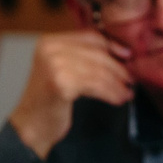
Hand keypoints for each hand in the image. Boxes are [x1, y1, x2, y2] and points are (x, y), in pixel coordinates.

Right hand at [7, 31, 133, 157]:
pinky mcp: (60, 83)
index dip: (112, 45)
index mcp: (49, 41)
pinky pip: (95, 85)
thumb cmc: (49, 100)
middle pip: (96, 53)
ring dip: (117, 83)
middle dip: (118, 68)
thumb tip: (121, 52)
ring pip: (98, 70)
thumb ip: (83, 57)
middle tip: (131, 79)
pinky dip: (110, 93)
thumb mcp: (63, 70)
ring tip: (127, 92)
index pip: (89, 36)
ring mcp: (53, 65)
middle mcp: (49, 49)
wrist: (31, 126)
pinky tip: (118, 99)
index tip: (127, 55)